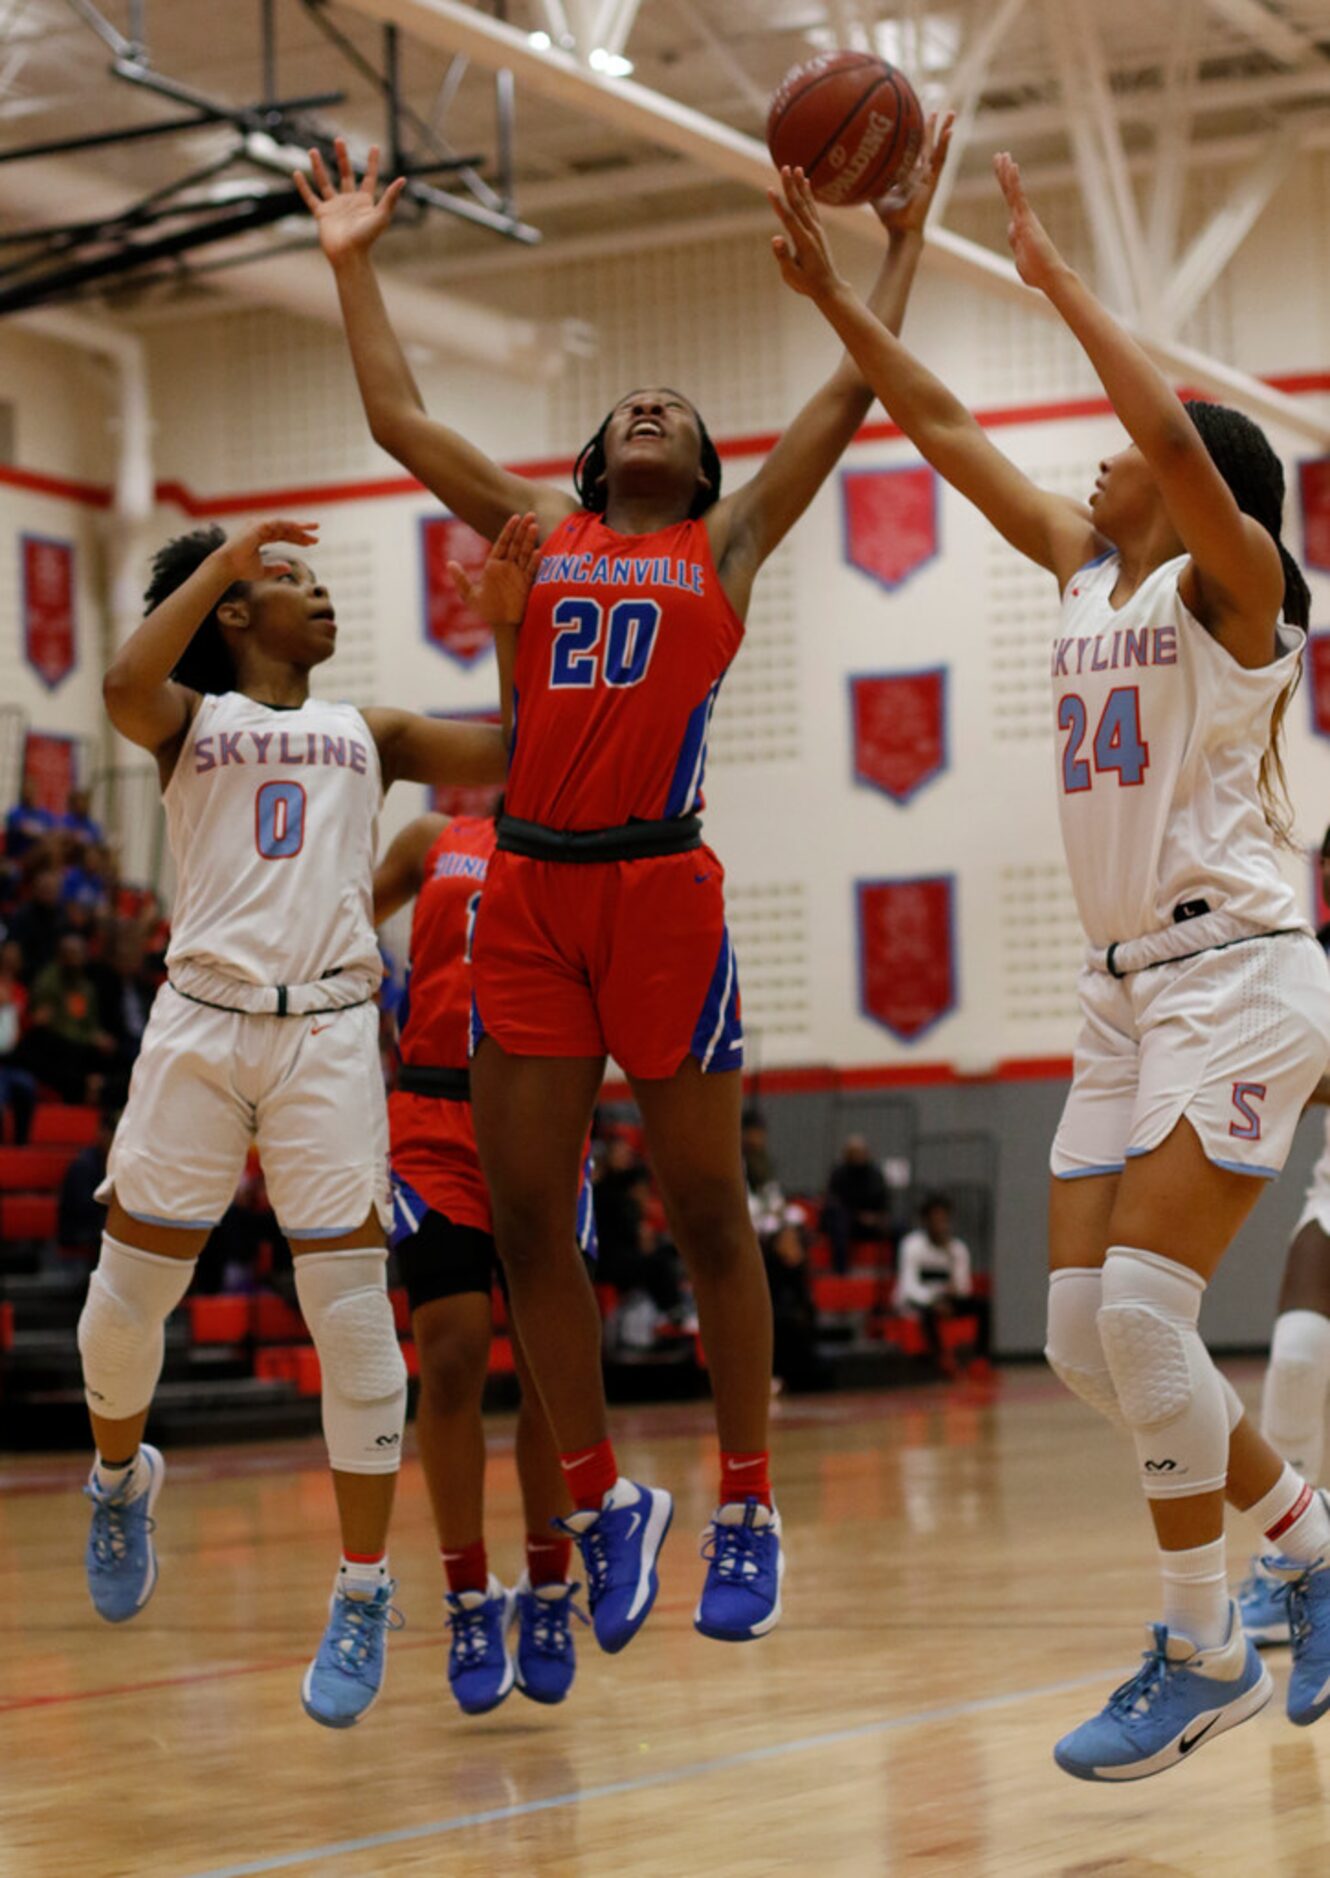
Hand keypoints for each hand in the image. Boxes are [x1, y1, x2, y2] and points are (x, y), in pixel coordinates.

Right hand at [214, 519, 319, 584]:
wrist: (228, 567)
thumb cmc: (242, 570)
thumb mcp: (263, 571)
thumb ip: (276, 568)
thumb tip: (290, 568)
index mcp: (261, 536)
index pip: (283, 535)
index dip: (297, 539)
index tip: (311, 543)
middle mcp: (260, 528)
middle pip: (285, 528)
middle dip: (301, 532)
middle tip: (317, 534)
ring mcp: (258, 525)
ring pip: (283, 523)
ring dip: (299, 525)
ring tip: (313, 528)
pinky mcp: (257, 526)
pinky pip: (277, 523)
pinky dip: (290, 524)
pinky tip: (301, 527)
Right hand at [292, 138, 406, 265]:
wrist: (349, 255)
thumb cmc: (367, 238)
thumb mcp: (382, 216)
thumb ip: (391, 197)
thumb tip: (403, 179)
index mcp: (365, 201)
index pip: (369, 177)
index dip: (372, 163)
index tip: (375, 147)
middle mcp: (349, 201)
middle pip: (345, 173)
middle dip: (342, 157)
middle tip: (338, 140)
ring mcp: (334, 207)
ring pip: (325, 182)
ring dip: (318, 167)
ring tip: (313, 150)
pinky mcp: (322, 214)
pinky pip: (310, 197)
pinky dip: (303, 186)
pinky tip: (297, 173)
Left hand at [448, 512, 540, 628]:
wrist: (502, 626)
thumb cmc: (487, 611)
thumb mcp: (470, 596)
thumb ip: (461, 580)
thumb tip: (450, 563)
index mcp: (494, 565)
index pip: (503, 543)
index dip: (509, 530)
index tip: (515, 517)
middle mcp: (509, 567)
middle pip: (516, 544)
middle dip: (523, 529)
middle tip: (530, 514)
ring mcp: (520, 575)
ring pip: (525, 553)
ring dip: (530, 540)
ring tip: (535, 526)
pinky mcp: (528, 585)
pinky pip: (532, 571)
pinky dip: (535, 561)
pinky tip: (538, 551)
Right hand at [767, 167, 848, 301]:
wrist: (829, 287)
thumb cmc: (807, 284)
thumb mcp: (791, 275)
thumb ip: (783, 256)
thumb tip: (775, 238)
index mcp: (804, 242)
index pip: (789, 218)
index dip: (779, 204)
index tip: (770, 189)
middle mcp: (812, 232)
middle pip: (799, 204)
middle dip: (790, 185)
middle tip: (784, 167)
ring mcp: (817, 229)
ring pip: (807, 203)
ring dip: (800, 185)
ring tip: (796, 168)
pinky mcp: (819, 230)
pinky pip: (812, 208)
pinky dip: (809, 194)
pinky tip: (806, 182)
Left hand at [872, 110, 954, 235]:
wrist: (900, 230)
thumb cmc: (890, 217)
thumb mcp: (876, 194)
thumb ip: (870, 182)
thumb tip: (853, 172)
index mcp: (910, 174)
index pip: (914, 150)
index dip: (915, 135)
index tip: (914, 117)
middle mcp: (921, 172)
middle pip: (928, 145)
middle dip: (931, 128)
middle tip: (934, 109)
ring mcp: (929, 175)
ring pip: (938, 148)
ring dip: (944, 130)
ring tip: (951, 113)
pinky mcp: (934, 180)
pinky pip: (940, 159)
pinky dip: (945, 144)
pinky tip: (950, 130)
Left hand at [993, 151, 1067, 291]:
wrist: (1050, 277)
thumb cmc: (1037, 273)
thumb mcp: (1020, 258)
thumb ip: (1015, 242)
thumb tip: (1012, 228)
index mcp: (1020, 226)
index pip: (1010, 201)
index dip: (1005, 186)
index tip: (1001, 171)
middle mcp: (1023, 218)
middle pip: (1010, 191)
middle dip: (1004, 173)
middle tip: (1000, 154)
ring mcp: (1024, 217)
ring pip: (1013, 190)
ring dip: (1007, 172)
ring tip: (1003, 154)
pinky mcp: (1026, 219)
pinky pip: (1018, 196)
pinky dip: (1014, 181)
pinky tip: (1012, 166)